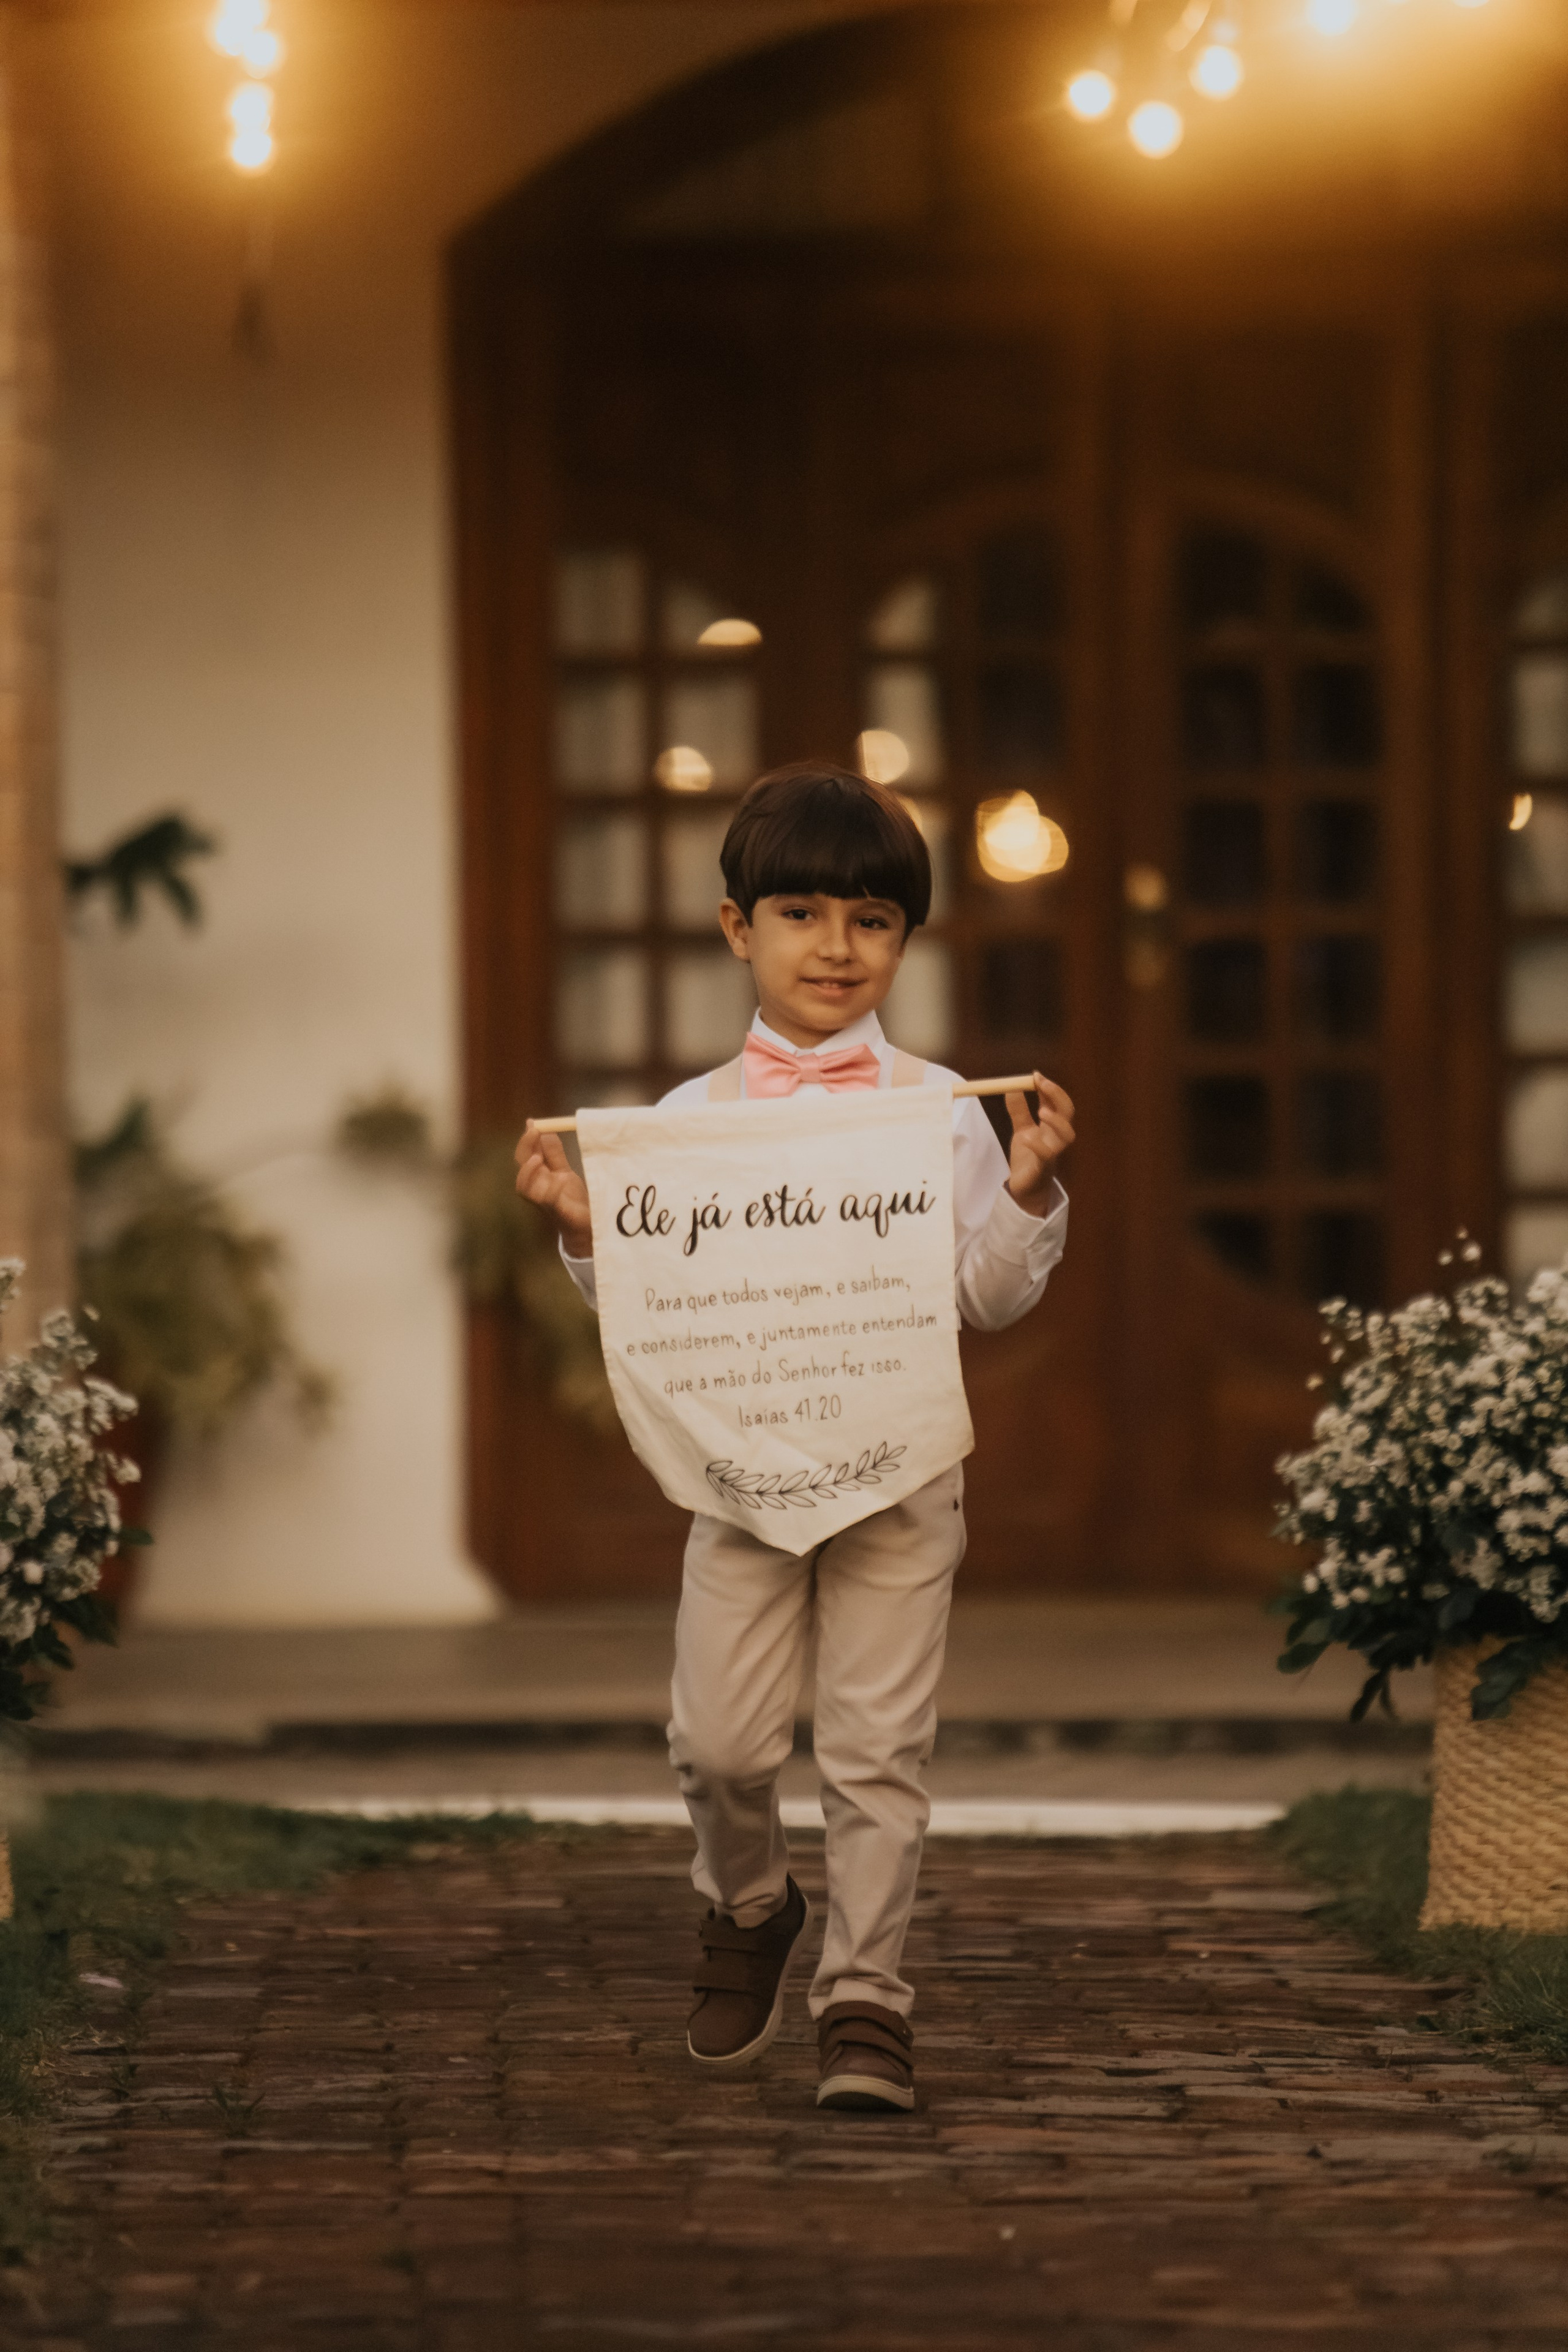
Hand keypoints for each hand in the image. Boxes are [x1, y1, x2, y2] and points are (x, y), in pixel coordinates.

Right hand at [514, 1122, 593, 1256]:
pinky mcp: (556, 1212)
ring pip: (524, 1187)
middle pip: (521, 1166)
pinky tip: (562, 1178)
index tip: (532, 1122)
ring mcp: (543, 1201)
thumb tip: (547, 1131)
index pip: (525, 1155)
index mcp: (538, 1177)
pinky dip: (552, 1189)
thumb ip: (555, 1155)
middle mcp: (536, 1188)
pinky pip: (547, 1200)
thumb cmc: (572, 1200)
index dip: (527, 1138)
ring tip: (538, 1159)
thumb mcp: (565, 1171)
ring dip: (529, 1171)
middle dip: (525, 1147)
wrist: (585, 1226)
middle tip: (534, 1132)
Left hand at [1003, 1074, 1074, 1218]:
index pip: (1058, 1103)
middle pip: (1068, 1114)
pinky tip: (1027, 1138)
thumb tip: (1011, 1088)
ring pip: (1067, 1136)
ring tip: (1041, 1110)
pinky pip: (1046, 1157)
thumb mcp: (1022, 1130)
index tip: (1035, 1075)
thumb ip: (1019, 1111)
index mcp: (1052, 1127)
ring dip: (1057, 1121)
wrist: (1024, 1189)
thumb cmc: (1028, 1158)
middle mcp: (1056, 1138)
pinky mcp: (1042, 1169)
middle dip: (1058, 1096)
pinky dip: (1038, 1146)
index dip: (1050, 1088)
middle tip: (1041, 1083)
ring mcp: (1052, 1153)